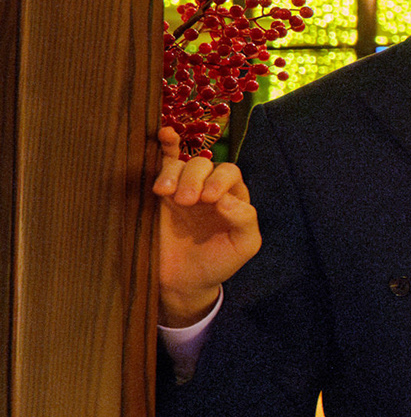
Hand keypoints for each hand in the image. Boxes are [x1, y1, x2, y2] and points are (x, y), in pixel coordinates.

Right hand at [153, 126, 259, 325]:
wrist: (184, 281)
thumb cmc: (219, 261)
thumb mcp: (244, 245)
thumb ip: (245, 220)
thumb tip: (226, 200)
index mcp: (233, 196)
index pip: (229, 173)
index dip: (219, 180)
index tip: (208, 200)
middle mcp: (208, 187)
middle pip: (203, 165)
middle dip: (194, 178)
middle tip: (185, 201)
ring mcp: (183, 188)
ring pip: (179, 165)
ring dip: (173, 173)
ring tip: (165, 194)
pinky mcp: (160, 194)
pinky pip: (162, 162)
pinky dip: (164, 146)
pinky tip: (164, 135)